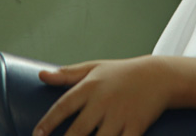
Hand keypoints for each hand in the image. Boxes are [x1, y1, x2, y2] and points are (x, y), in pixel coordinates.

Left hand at [33, 56, 174, 135]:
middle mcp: (103, 102)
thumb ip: (67, 74)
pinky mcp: (136, 126)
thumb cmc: (122, 73)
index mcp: (90, 86)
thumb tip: (41, 75)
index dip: (48, 122)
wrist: (158, 76)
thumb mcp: (94, 68)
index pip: (64, 106)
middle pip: (79, 130)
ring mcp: (120, 116)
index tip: (37, 135)